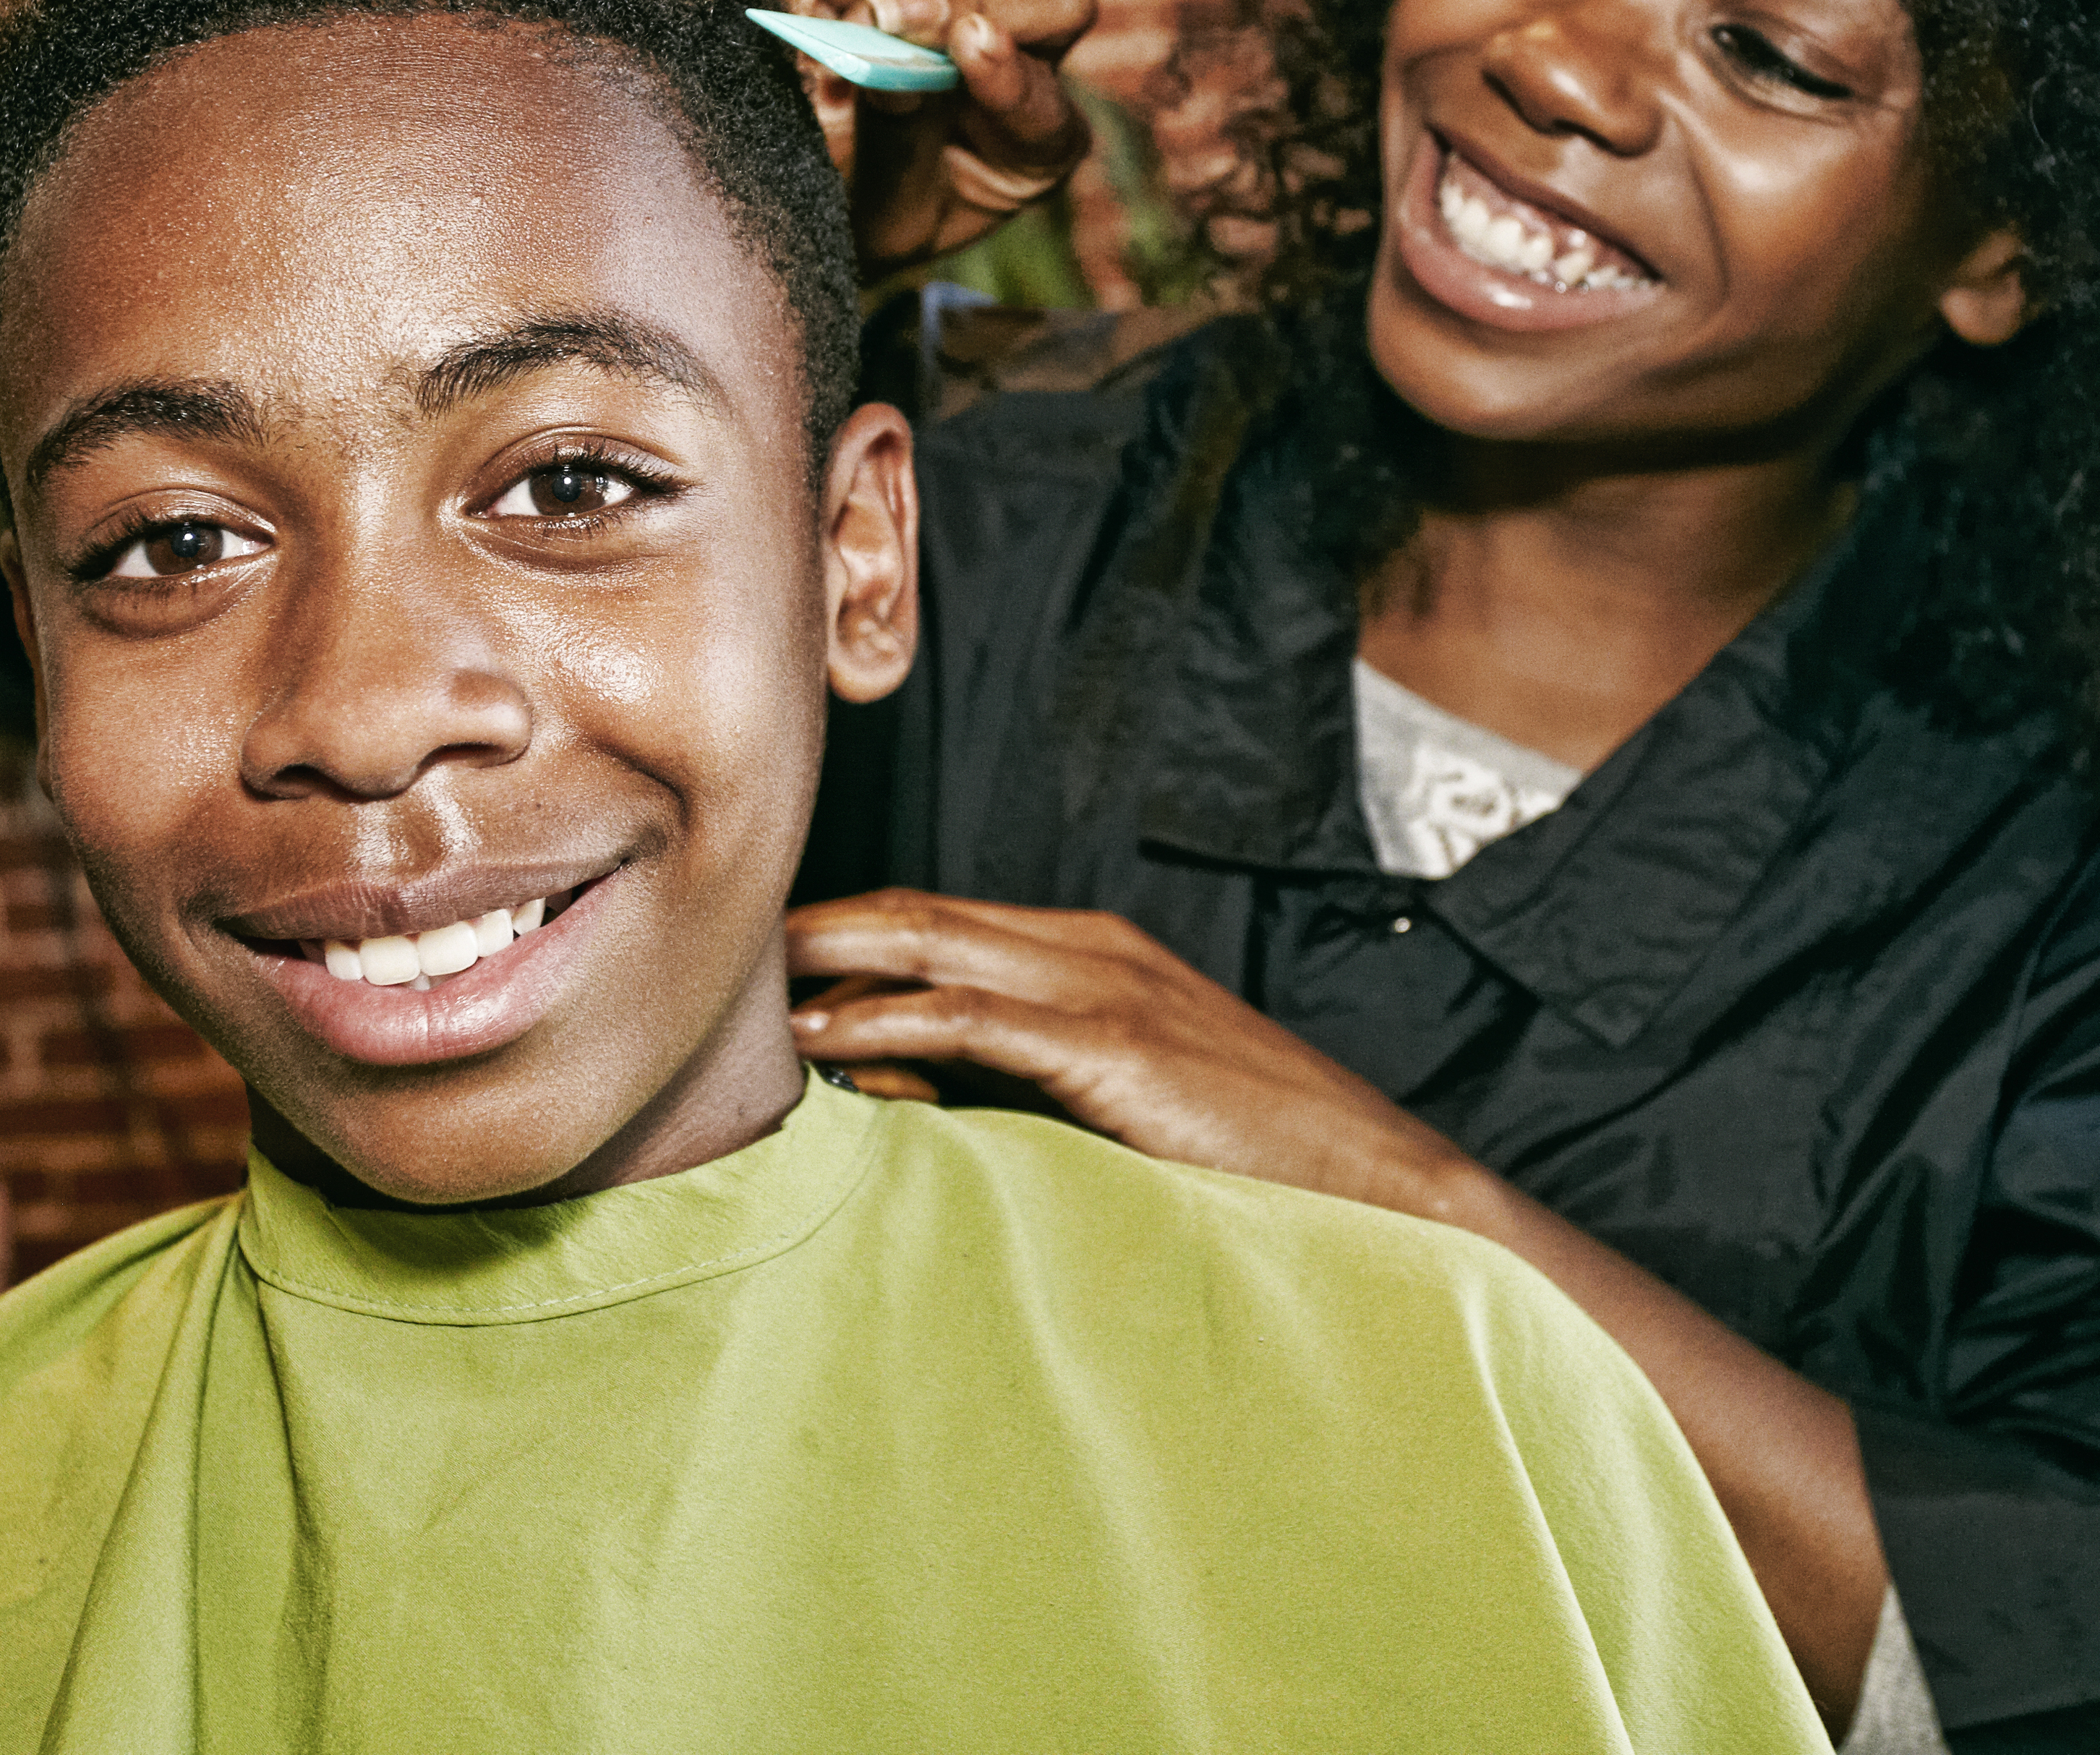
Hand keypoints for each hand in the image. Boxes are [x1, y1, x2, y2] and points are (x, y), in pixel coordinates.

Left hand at [784, 888, 1471, 1220]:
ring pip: (935, 947)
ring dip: (831, 958)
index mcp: (1094, 951)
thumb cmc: (1246, 1153)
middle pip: (919, 914)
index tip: (755, 951)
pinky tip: (828, 1034)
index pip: (939, 919)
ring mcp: (1108, 989)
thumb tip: (876, 1070)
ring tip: (742, 978)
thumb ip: (995, 1075)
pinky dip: (890, 1018)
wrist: (1383, 1186)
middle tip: (716, 944)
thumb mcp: (1103, 1099)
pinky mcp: (1116, 1047)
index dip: (842, 927)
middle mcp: (1093, 948)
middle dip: (815, 923)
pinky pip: (976, 1019)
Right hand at [787, 0, 1095, 271]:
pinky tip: (828, 10)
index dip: (1009, 74)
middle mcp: (1031, 62)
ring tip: (846, 27)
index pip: (1046, 99)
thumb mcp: (883, 210)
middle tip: (883, 19)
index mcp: (1036, 145)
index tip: (965, 47)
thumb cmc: (863, 212)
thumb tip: (881, 54)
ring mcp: (986, 0)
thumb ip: (892, 138)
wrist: (820, 188)